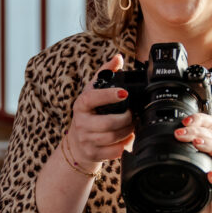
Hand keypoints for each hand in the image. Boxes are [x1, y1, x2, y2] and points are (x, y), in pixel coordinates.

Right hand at [66, 55, 134, 172]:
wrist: (77, 144)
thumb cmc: (88, 114)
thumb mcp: (93, 92)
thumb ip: (105, 73)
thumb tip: (117, 58)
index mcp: (81, 105)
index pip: (92, 98)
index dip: (108, 95)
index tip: (124, 93)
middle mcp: (81, 123)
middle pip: (107, 123)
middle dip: (126, 118)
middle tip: (134, 114)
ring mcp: (86, 141)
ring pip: (113, 137)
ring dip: (128, 131)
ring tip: (134, 125)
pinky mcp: (93, 154)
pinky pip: (114, 152)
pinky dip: (125, 145)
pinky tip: (129, 138)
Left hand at [174, 115, 211, 212]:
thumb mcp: (194, 176)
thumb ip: (179, 168)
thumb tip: (150, 164)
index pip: (209, 128)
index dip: (198, 120)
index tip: (183, 121)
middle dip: (195, 131)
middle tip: (179, 133)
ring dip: (208, 146)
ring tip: (196, 144)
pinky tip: (211, 176)